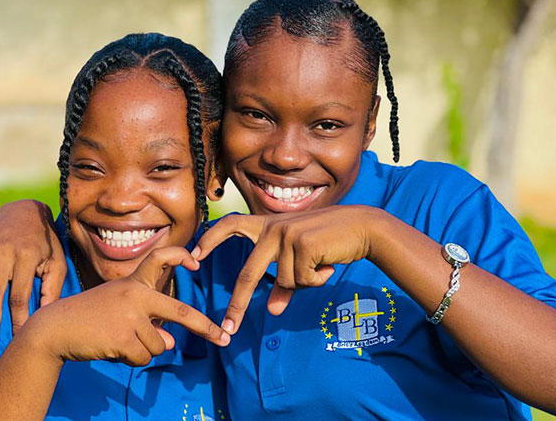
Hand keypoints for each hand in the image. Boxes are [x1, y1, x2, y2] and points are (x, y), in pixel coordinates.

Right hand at [23, 247, 229, 366]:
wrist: (55, 329)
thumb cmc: (90, 319)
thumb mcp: (120, 313)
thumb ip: (148, 323)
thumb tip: (171, 343)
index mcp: (133, 283)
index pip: (159, 258)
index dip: (180, 257)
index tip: (196, 262)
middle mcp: (135, 295)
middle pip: (180, 312)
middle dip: (204, 327)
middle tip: (222, 339)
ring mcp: (129, 316)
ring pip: (158, 345)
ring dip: (143, 350)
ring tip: (116, 340)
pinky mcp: (122, 338)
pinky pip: (143, 357)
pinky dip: (131, 360)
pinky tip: (112, 349)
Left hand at [191, 205, 378, 333]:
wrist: (362, 226)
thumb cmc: (330, 242)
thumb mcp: (301, 260)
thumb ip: (284, 282)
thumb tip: (272, 311)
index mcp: (268, 226)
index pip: (230, 225)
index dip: (210, 238)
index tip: (193, 255)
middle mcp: (272, 228)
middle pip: (247, 273)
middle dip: (237, 304)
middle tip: (228, 328)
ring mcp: (285, 234)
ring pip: (283, 281)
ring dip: (304, 282)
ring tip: (322, 264)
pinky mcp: (301, 243)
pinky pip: (301, 279)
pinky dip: (316, 279)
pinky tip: (329, 263)